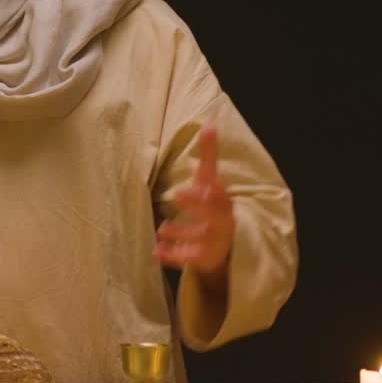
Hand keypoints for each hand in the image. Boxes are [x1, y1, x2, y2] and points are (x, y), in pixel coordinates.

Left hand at [154, 126, 234, 281]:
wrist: (225, 242)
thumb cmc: (212, 203)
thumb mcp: (211, 180)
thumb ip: (209, 154)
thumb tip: (209, 124)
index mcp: (222, 202)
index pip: (220, 195)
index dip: (213, 190)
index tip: (204, 182)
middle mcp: (221, 222)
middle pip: (212, 216)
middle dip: (196, 206)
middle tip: (176, 194)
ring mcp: (212, 242)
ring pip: (199, 239)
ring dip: (181, 233)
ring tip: (161, 228)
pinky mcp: (201, 257)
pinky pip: (187, 258)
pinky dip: (172, 256)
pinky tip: (156, 252)